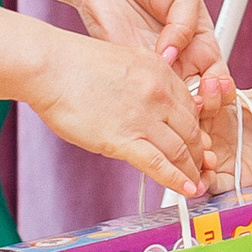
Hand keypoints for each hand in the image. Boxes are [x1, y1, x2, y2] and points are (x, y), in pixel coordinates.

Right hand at [26, 32, 213, 199]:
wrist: (51, 67)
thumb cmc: (75, 65)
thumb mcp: (125, 60)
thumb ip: (145, 81)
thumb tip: (151, 104)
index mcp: (160, 71)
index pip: (190, 107)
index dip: (197, 129)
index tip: (197, 142)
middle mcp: (159, 93)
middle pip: (191, 130)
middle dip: (198, 152)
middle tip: (201, 166)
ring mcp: (144, 117)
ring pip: (180, 150)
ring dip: (190, 170)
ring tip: (195, 183)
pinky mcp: (124, 139)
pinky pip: (159, 165)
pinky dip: (176, 180)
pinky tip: (185, 190)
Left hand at [63, 0, 232, 107]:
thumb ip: (187, 21)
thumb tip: (174, 54)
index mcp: (199, 39)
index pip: (217, 72)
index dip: (221, 85)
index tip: (218, 86)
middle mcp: (180, 57)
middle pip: (201, 93)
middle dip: (208, 102)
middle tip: (204, 98)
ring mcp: (156, 66)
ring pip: (177, 99)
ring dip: (185, 107)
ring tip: (186, 102)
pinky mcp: (132, 69)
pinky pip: (147, 92)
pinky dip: (155, 101)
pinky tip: (160, 98)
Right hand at [200, 69, 251, 196]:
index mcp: (216, 105)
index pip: (205, 100)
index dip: (208, 96)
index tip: (211, 89)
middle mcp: (210, 130)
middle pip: (194, 132)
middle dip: (196, 133)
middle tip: (204, 136)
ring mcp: (214, 154)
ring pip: (197, 158)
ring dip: (198, 160)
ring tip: (209, 159)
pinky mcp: (223, 177)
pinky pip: (208, 182)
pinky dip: (204, 184)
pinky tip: (204, 183)